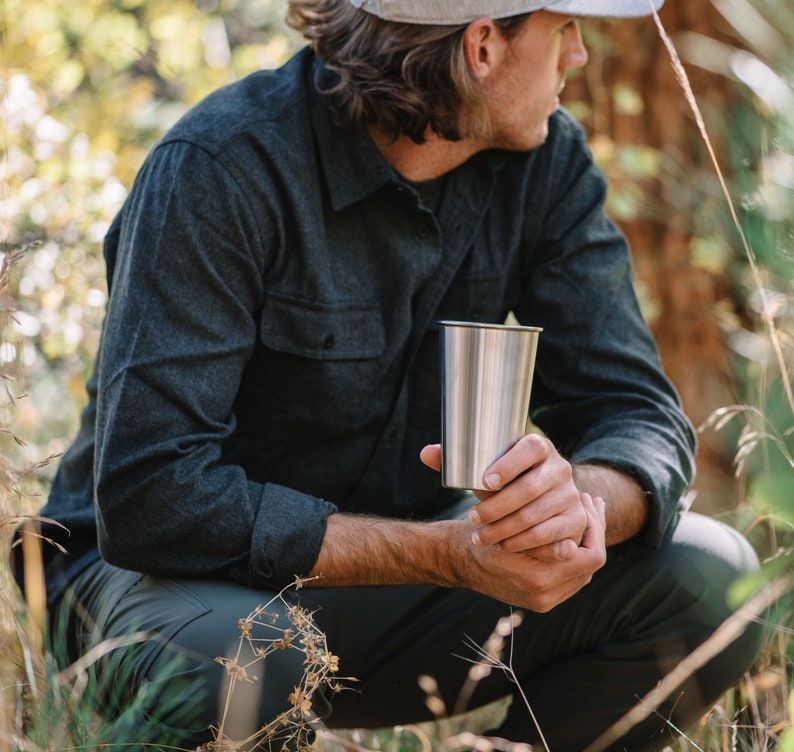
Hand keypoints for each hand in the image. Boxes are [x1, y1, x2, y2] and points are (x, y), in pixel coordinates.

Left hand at [421, 435, 586, 561]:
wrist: (542, 498)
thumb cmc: (506, 480)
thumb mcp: (486, 468)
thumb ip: (456, 461)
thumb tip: (426, 454)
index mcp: (539, 446)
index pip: (528, 449)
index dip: (507, 465)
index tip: (484, 482)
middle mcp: (560, 468)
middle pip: (529, 488)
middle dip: (498, 507)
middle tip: (473, 518)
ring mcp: (571, 494)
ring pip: (537, 515)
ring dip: (506, 530)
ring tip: (482, 537)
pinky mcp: (576, 519)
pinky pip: (551, 535)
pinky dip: (525, 543)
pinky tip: (505, 546)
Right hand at [446, 492, 606, 611]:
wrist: (458, 561)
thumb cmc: (480, 536)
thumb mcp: (504, 526)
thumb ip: (540, 532)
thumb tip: (577, 526)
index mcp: (539, 579)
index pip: (591, 556)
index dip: (596, 526)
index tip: (587, 500)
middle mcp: (546, 595)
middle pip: (592, 563)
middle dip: (595, 530)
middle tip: (590, 502)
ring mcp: (545, 600)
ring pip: (584, 569)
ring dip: (586, 541)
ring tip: (586, 512)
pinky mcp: (542, 599)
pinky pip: (571, 577)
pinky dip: (575, 554)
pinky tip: (572, 531)